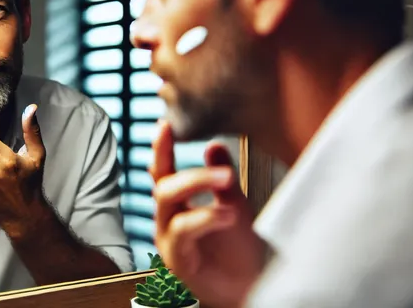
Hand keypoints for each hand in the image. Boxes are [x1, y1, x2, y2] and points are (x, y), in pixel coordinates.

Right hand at [151, 121, 264, 307]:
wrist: (250, 287)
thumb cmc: (238, 252)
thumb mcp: (234, 204)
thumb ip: (221, 178)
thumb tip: (213, 145)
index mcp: (177, 205)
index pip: (164, 170)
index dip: (162, 148)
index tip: (164, 124)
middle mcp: (167, 219)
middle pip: (163, 184)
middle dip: (189, 169)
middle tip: (221, 167)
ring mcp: (168, 239)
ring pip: (167, 200)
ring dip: (197, 184)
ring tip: (227, 181)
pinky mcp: (176, 259)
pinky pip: (181, 230)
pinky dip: (204, 217)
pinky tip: (227, 214)